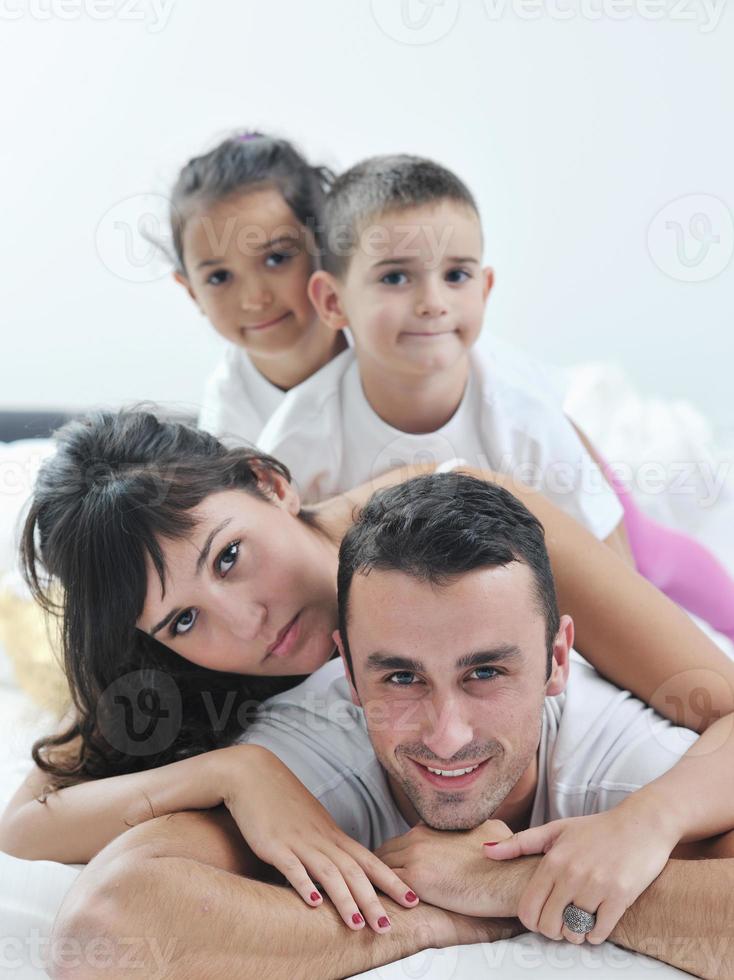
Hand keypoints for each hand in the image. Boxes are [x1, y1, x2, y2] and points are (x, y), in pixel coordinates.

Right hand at [221, 746, 418, 932]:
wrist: (254, 774)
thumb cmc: (283, 802)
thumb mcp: (312, 825)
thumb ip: (327, 847)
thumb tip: (344, 871)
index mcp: (333, 835)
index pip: (369, 860)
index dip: (392, 881)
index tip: (414, 900)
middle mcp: (321, 838)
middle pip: (354, 871)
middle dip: (374, 900)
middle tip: (390, 926)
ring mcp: (298, 840)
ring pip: (328, 871)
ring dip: (344, 899)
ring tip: (358, 924)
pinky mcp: (274, 844)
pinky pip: (291, 866)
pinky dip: (303, 884)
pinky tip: (312, 903)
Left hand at [376, 819, 528, 916]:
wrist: (513, 876)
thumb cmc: (509, 860)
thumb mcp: (492, 830)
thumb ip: (477, 829)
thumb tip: (486, 830)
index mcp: (437, 825)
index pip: (406, 838)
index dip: (400, 854)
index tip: (396, 868)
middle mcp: (422, 834)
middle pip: (387, 849)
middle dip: (382, 866)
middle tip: (375, 883)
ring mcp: (416, 853)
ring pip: (382, 865)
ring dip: (377, 879)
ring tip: (371, 894)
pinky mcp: (416, 877)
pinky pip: (387, 884)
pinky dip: (381, 893)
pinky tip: (378, 904)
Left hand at [483, 801, 677, 943]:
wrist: (642, 823)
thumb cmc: (596, 829)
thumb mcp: (556, 830)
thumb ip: (519, 844)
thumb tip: (486, 852)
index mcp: (553, 860)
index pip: (528, 909)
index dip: (532, 922)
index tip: (542, 917)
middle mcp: (571, 874)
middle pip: (549, 926)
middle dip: (553, 930)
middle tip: (562, 921)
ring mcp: (596, 886)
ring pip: (574, 931)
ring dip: (576, 932)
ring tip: (580, 919)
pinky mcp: (620, 896)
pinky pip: (599, 932)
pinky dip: (595, 934)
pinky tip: (597, 920)